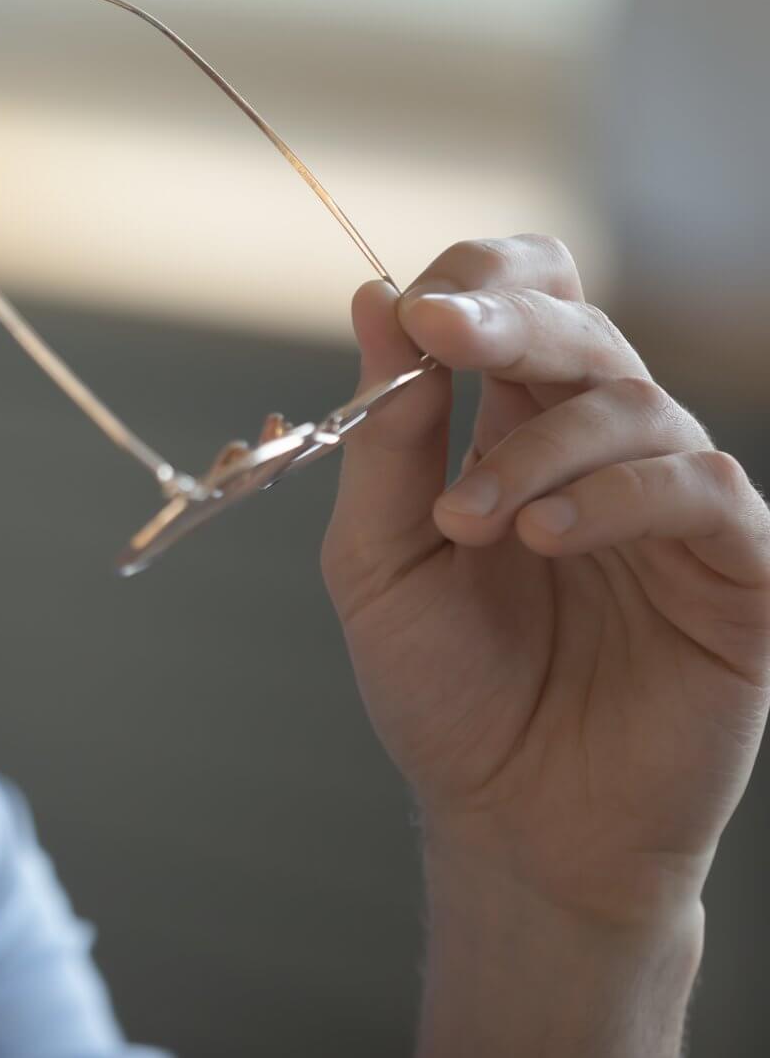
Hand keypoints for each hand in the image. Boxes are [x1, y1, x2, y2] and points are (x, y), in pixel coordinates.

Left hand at [322, 235, 769, 1050]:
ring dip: (540, 446)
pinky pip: (705, 493)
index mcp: (515, 432)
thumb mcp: (378, 561)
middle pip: (583, 330)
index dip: (478, 281)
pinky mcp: (738, 574)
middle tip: (439, 330)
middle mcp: (602, 453)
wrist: (512, 826)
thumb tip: (373, 298)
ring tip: (468, 519)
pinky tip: (546, 536)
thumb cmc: (445, 692)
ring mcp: (674, 509)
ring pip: (638, 407)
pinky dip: (620, 497)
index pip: (524, 306)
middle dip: (508, 319)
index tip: (412, 303)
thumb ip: (386, 441)